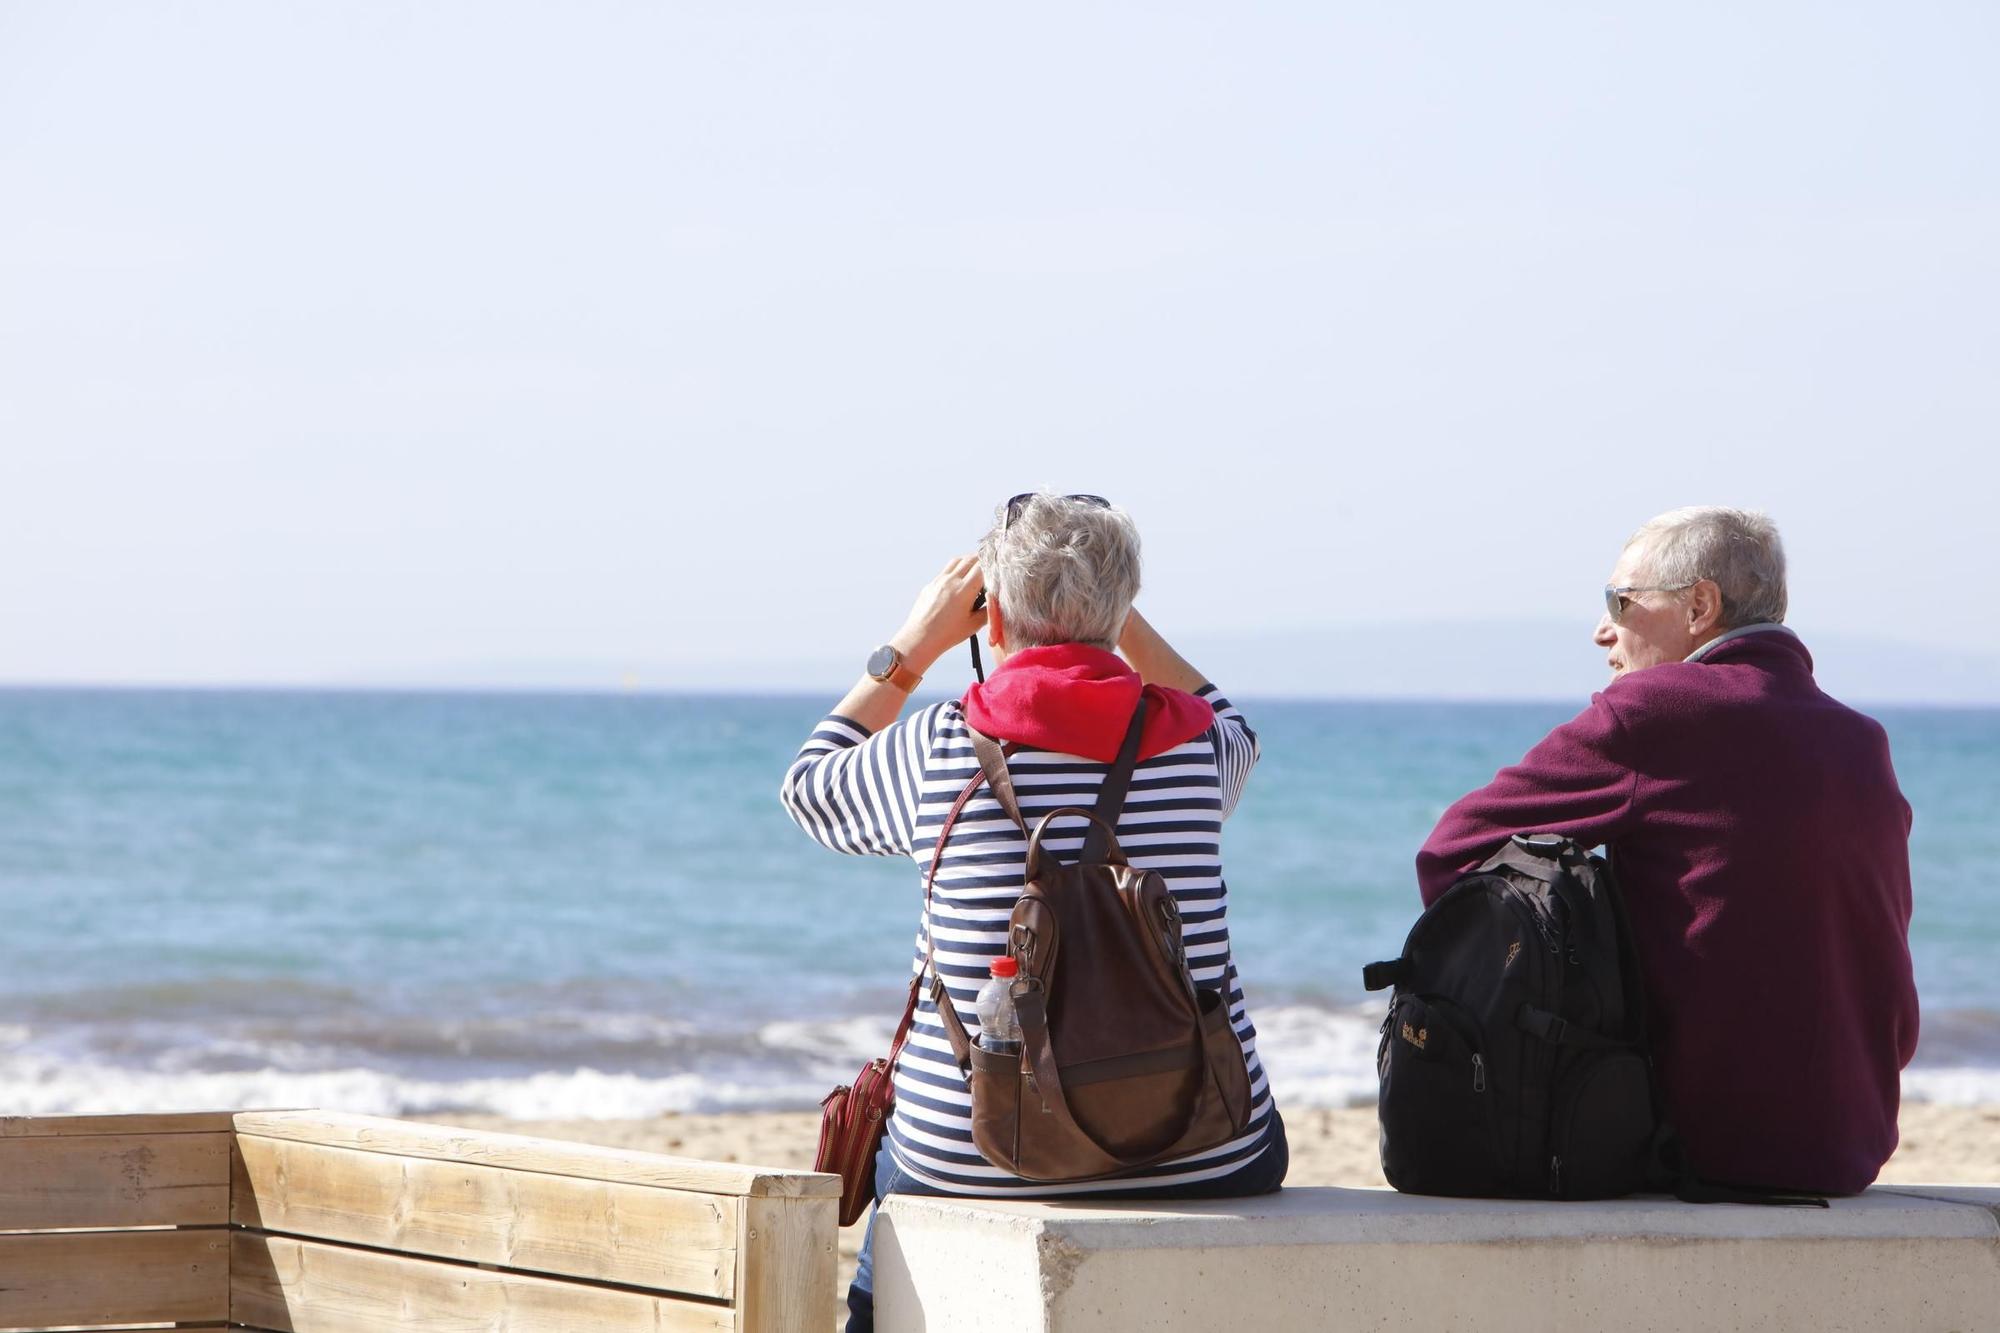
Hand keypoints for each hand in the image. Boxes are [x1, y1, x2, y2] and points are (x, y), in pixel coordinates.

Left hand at [891, 555, 986, 669]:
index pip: (982, 566)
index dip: (992, 567)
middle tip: (988, 569)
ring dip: (968, 562)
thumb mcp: (974, 625)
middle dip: (982, 561)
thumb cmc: (947, 634)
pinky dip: (955, 570)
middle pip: (970, 559)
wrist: (920, 638)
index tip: (997, 572)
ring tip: (974, 572)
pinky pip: (945, 570)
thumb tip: (994, 601)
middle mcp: (951, 581)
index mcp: (964, 589)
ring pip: (957, 561)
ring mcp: (939, 581)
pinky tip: (958, 582)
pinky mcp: (930, 585)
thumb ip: (988, 610)